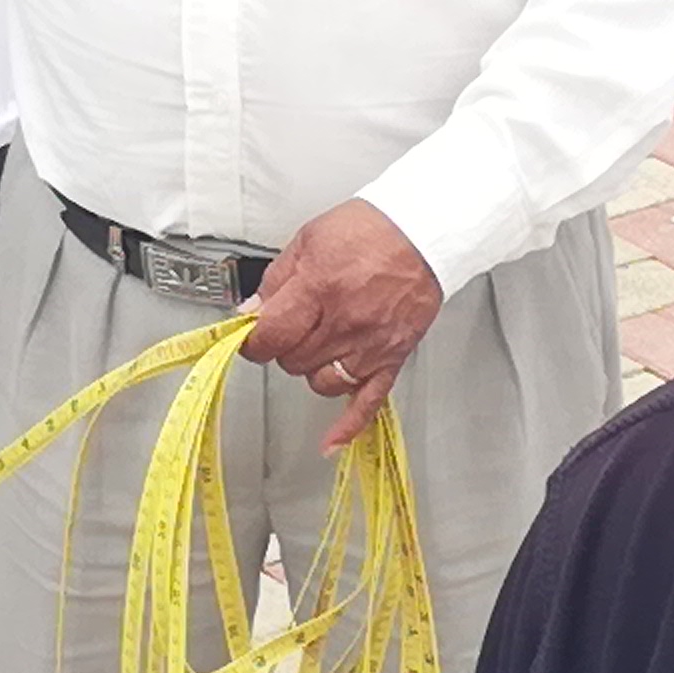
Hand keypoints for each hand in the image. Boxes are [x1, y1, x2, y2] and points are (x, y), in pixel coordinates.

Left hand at [241, 200, 445, 448]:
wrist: (423, 232)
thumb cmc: (370, 230)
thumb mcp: (309, 240)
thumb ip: (276, 281)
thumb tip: (250, 313)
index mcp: (319, 287)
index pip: (270, 335)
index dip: (254, 341)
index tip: (251, 338)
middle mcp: (345, 321)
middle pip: (293, 361)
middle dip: (284, 347)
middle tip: (290, 329)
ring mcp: (371, 344)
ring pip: (322, 382)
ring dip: (312, 368)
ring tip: (318, 345)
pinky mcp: (392, 357)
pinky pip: (368, 401)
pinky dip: (349, 426)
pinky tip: (331, 441)